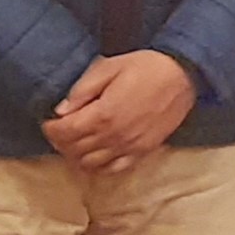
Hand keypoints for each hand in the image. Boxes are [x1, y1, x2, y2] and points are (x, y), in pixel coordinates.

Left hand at [44, 49, 198, 173]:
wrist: (185, 75)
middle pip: (74, 150)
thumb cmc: (147, 66)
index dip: (50, 128)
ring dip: (77, 155)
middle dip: (61, 141)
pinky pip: (114, 168)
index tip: (49, 121)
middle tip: (60, 130)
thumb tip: (61, 110)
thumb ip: (83, 89)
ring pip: (90, 163)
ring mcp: (129, 146)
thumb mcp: (110, 67)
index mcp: (103, 114)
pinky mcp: (143, 151)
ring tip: (76, 142)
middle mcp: (114, 136)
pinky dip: (99, 166)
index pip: (64, 132)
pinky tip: (96, 155)